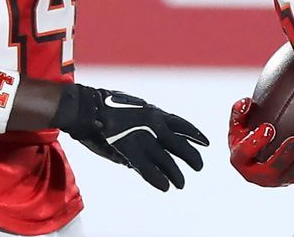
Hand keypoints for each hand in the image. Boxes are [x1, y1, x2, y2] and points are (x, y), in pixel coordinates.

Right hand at [53, 84, 208, 190]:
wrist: (87, 107)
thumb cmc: (106, 106)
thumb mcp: (133, 109)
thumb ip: (144, 125)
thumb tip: (151, 137)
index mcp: (154, 113)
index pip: (181, 125)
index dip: (194, 135)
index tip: (206, 143)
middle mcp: (153, 124)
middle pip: (179, 144)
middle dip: (191, 156)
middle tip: (199, 166)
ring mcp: (143, 138)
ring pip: (166, 160)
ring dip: (175, 173)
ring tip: (181, 183)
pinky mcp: (130, 150)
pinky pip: (148, 168)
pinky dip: (157, 178)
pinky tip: (165, 186)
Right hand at [227, 98, 293, 186]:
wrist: (258, 153)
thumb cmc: (247, 135)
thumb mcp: (239, 124)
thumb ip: (239, 112)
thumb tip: (247, 102)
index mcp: (240, 160)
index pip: (243, 155)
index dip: (255, 143)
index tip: (268, 127)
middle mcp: (257, 174)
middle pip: (270, 171)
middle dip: (283, 157)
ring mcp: (275, 179)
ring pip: (290, 176)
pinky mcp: (291, 180)